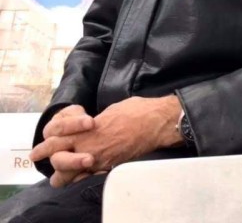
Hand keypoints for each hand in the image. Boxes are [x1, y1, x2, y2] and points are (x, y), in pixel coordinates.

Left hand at [31, 96, 182, 187]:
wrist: (155, 122)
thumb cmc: (134, 110)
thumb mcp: (109, 111)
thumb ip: (94, 123)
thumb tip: (90, 127)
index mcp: (87, 130)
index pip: (57, 140)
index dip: (45, 146)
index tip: (38, 150)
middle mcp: (90, 147)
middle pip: (59, 161)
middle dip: (49, 162)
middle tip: (41, 161)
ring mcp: (101, 160)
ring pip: (71, 175)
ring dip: (63, 174)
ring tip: (58, 175)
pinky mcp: (111, 167)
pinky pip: (89, 178)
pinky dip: (81, 178)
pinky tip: (80, 176)